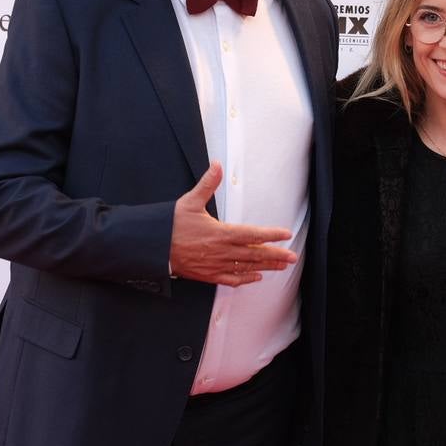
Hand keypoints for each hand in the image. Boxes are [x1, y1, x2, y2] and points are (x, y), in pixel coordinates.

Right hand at [168, 162, 297, 285]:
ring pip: (246, 267)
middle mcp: (221, 251)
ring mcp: (215, 264)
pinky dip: (245, 279)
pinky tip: (255, 277)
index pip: (252, 234)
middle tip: (292, 257)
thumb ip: (207, 184)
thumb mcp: (190, 201)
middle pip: (255, 254)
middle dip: (276, 255)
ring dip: (266, 267)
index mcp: (220, 233)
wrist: (153, 248)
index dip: (271, 235)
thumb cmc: (171, 225)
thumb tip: (217, 165)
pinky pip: (231, 279)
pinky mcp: (208, 275)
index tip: (286, 234)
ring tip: (281, 266)